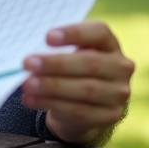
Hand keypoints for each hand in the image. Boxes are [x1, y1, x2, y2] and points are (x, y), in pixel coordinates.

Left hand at [20, 21, 133, 145]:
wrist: (86, 104)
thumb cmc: (73, 70)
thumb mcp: (70, 54)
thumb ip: (55, 50)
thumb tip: (29, 56)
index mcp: (110, 43)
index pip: (99, 32)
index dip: (74, 33)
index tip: (47, 38)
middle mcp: (121, 66)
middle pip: (90, 62)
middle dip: (56, 64)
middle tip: (27, 63)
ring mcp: (119, 93)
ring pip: (85, 89)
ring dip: (51, 87)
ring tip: (27, 84)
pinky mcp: (111, 115)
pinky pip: (80, 111)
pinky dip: (52, 104)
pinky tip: (31, 100)